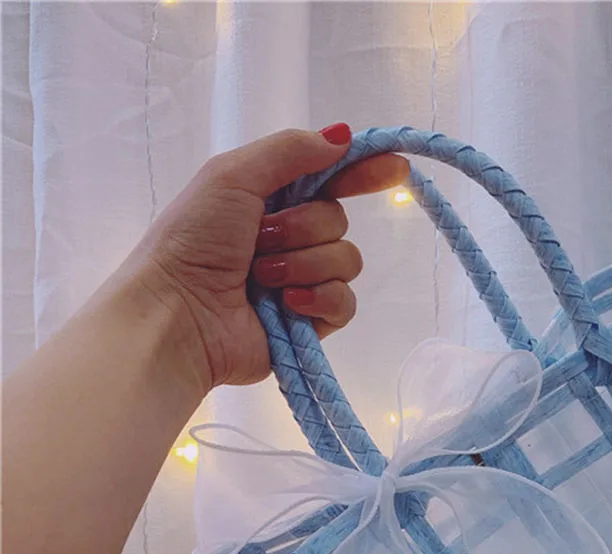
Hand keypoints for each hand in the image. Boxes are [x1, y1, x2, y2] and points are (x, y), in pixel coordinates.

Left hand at [126, 124, 408, 389]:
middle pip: (338, 219)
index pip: (330, 179)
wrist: (179, 313)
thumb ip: (290, 151)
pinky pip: (345, 302)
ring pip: (346, 260)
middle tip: (260, 240)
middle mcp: (289, 238)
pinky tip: (286, 303)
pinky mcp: (311, 322)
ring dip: (304, 263)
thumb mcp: (233, 176)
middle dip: (303, 227)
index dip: (362, 171)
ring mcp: (302, 281)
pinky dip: (318, 298)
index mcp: (269, 199)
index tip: (395, 167)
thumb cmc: (193, 240)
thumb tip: (342, 136)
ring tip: (262, 278)